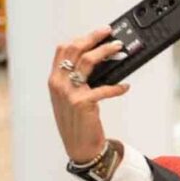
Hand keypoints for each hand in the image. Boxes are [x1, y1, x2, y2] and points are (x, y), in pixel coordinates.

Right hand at [48, 26, 130, 163]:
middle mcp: (58, 83)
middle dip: (94, 38)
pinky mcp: (83, 103)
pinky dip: (117, 87)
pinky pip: (104, 88)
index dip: (81, 38)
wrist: (79, 147)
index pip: (63, 49)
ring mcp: (69, 93)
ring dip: (106, 52)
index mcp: (54, 79)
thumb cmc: (76, 122)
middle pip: (75, 50)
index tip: (98, 33)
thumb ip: (75, 79)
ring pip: (88, 62)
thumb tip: (97, 60)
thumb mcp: (70, 97)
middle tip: (110, 33)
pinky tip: (125, 86)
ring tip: (120, 50)